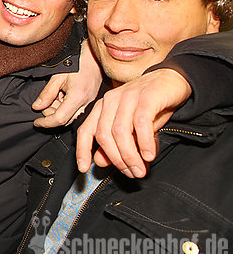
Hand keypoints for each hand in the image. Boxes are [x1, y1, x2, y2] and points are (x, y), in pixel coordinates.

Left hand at [33, 40, 101, 127]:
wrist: (93, 57)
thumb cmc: (76, 63)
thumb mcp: (57, 77)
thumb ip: (47, 94)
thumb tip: (36, 107)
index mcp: (77, 97)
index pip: (59, 119)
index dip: (45, 122)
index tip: (36, 122)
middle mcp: (85, 104)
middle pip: (64, 120)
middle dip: (51, 114)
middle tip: (46, 100)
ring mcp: (89, 105)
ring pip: (69, 117)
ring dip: (58, 110)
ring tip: (56, 93)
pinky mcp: (90, 103)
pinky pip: (75, 111)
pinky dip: (65, 107)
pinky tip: (63, 95)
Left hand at [75, 68, 190, 177]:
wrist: (172, 80)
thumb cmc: (150, 106)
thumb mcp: (131, 127)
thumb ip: (114, 144)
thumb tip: (99, 161)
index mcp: (102, 107)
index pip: (86, 131)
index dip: (82, 150)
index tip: (84, 168)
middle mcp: (110, 101)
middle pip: (104, 135)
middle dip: (116, 159)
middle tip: (131, 173)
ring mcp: (127, 97)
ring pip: (120, 131)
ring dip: (130, 155)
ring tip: (140, 169)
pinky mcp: (146, 96)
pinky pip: (141, 122)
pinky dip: (144, 142)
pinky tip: (149, 155)